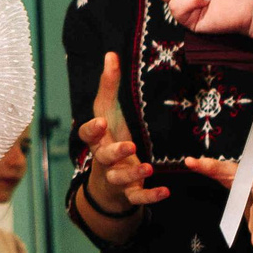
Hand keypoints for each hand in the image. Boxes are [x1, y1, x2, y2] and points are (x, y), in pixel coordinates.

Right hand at [73, 52, 168, 216]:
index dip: (91, 130)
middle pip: (103, 157)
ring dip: (133, 174)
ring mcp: (116, 178)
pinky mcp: (129, 194)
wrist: (108, 185)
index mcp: (97, 140)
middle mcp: (103, 160)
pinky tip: (165, 192)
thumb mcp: (109, 114)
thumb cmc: (109, 141)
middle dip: (114, 151)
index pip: (86, 135)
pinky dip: (150, 196)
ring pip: (120, 178)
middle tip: (128, 145)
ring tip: (148, 168)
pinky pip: (138, 197)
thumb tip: (110, 54)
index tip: (100, 122)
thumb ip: (109, 86)